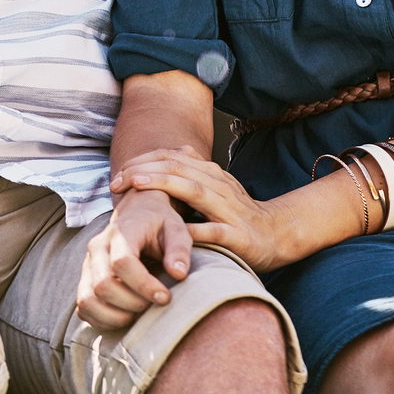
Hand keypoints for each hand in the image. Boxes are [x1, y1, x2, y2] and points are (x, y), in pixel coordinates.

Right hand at [76, 188, 191, 331]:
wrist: (138, 214)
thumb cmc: (159, 224)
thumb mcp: (176, 228)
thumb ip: (179, 249)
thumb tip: (179, 274)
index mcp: (119, 232)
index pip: (122, 262)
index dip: (144, 285)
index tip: (165, 297)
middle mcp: (97, 248)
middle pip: (103, 285)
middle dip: (132, 303)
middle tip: (154, 305)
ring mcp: (87, 266)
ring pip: (88, 300)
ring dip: (115, 316)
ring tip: (138, 314)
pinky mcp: (85, 281)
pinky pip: (84, 308)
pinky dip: (103, 320)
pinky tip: (125, 317)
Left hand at [110, 148, 289, 272]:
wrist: (277, 235)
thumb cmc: (234, 214)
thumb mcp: (210, 191)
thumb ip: (184, 178)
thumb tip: (143, 171)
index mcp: (209, 173)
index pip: (171, 157)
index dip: (141, 162)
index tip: (117, 175)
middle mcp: (218, 185)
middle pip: (178, 167)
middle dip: (143, 170)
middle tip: (116, 181)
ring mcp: (229, 209)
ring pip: (195, 190)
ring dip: (164, 184)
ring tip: (137, 185)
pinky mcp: (238, 236)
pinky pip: (214, 231)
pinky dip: (192, 230)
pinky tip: (171, 232)